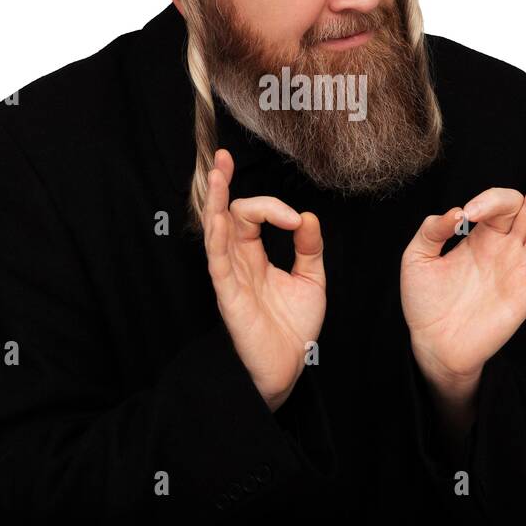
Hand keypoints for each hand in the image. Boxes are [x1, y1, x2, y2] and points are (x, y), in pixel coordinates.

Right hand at [202, 148, 325, 411]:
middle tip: (222, 157)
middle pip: (227, 215)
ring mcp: (230, 277)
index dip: (275, 209)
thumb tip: (308, 215)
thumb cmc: (292, 328)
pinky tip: (218, 218)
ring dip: (214, 202)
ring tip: (215, 174)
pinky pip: (218, 262)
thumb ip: (309, 247)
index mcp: (255, 255)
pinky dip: (218, 238)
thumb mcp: (311, 280)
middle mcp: (238, 261)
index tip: (297, 221)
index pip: (254, 216)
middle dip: (223, 185)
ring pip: (215, 232)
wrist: (288, 368)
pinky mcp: (228, 296)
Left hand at [400, 149, 525, 390]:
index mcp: (482, 236)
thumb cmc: (425, 302)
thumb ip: (431, 230)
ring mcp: (518, 268)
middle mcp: (506, 247)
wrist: (431, 345)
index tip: (468, 214)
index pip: (499, 205)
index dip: (490, 200)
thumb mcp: (417, 258)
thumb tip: (455, 212)